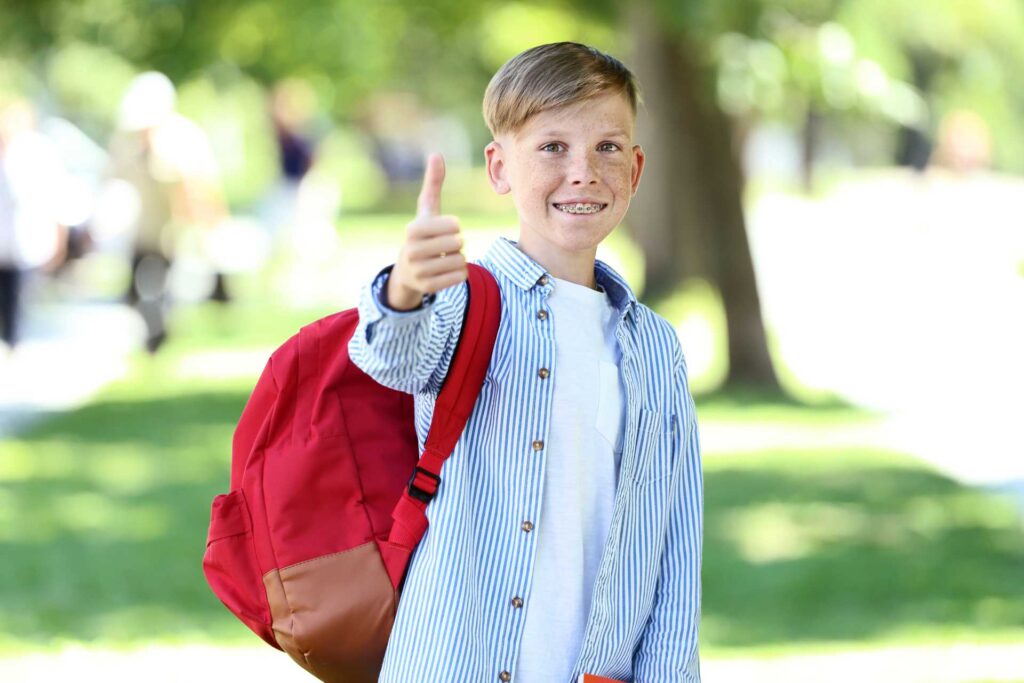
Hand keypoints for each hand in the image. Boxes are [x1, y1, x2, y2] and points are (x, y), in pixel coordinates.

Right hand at [385, 153, 467, 310]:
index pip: (454, 225)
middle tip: (442, 247)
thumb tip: (436, 154)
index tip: (442, 230)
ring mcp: (419, 271)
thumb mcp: (426, 210)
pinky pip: (460, 277)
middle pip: (459, 243)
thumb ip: (432, 184)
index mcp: (413, 230)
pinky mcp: (428, 288)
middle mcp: (412, 251)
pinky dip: (458, 273)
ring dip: (457, 259)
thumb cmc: (421, 235)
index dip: (454, 227)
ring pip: (461, 260)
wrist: (406, 273)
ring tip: (442, 259)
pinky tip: (444, 271)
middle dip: (456, 244)